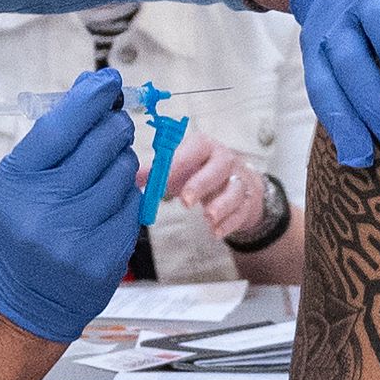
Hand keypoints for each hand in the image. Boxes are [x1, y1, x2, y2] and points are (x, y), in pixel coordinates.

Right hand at [0, 71, 143, 342]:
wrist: (24, 298)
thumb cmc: (23, 227)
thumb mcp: (21, 179)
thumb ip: (55, 133)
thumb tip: (94, 84)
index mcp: (15, 183)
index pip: (62, 126)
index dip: (91, 98)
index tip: (109, 82)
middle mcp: (42, 209)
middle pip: (102, 142)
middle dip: (113, 127)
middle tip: (112, 128)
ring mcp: (75, 237)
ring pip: (125, 171)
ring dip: (121, 164)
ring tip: (100, 178)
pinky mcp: (104, 257)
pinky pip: (133, 204)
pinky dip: (124, 198)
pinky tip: (104, 208)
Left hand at [158, 128, 268, 243]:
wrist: (235, 181)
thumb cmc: (200, 171)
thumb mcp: (178, 168)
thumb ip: (156, 173)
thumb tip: (132, 179)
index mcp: (205, 147)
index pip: (195, 147)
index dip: (178, 161)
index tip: (160, 178)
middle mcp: (224, 160)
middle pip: (219, 166)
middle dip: (202, 183)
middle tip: (185, 201)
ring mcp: (238, 180)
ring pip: (235, 190)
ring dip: (222, 205)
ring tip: (208, 218)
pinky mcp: (246, 201)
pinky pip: (241, 212)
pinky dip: (229, 223)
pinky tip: (216, 232)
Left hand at [285, 0, 379, 167]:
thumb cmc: (342, 27)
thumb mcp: (327, 58)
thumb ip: (341, 98)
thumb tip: (357, 162)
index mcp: (319, 45)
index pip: (325, 89)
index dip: (343, 124)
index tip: (364, 158)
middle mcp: (339, 16)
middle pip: (350, 61)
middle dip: (373, 103)